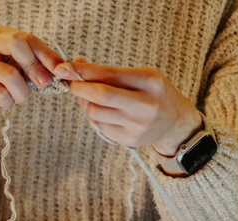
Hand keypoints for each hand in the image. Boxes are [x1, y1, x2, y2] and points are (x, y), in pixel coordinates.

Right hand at [0, 26, 65, 175]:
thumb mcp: (20, 73)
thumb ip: (37, 67)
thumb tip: (62, 70)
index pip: (28, 39)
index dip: (47, 55)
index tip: (61, 71)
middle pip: (16, 43)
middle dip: (34, 65)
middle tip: (43, 84)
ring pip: (9, 74)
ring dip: (21, 92)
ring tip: (16, 98)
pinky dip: (6, 101)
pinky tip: (0, 102)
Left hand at [55, 59, 202, 154]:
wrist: (174, 122)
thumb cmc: (152, 93)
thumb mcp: (139, 76)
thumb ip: (108, 72)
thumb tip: (76, 64)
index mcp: (150, 81)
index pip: (109, 75)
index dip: (83, 72)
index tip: (63, 68)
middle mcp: (146, 104)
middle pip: (101, 96)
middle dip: (79, 88)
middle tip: (70, 83)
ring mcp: (138, 125)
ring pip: (96, 113)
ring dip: (87, 104)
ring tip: (94, 99)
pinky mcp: (130, 139)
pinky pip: (101, 127)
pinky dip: (97, 118)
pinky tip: (106, 113)